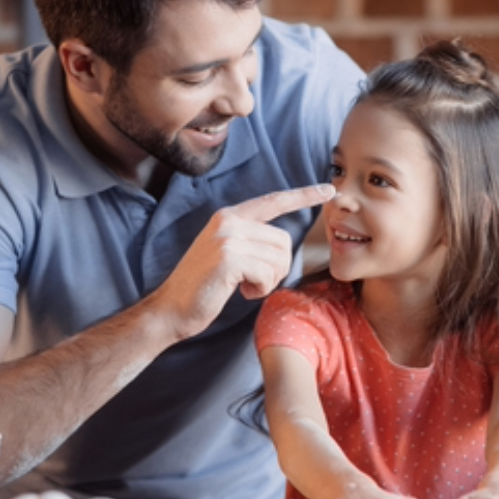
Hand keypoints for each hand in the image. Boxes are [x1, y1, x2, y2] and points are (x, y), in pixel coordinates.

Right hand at [151, 184, 333, 340]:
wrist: (170, 308)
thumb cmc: (203, 286)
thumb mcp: (226, 253)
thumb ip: (249, 239)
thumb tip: (282, 244)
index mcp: (229, 216)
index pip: (273, 201)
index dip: (303, 195)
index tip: (327, 190)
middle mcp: (229, 221)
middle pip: (284, 241)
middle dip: (277, 268)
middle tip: (253, 281)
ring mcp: (228, 238)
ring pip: (279, 259)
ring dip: (268, 281)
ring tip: (243, 285)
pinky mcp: (229, 258)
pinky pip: (268, 274)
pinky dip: (260, 289)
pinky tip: (241, 292)